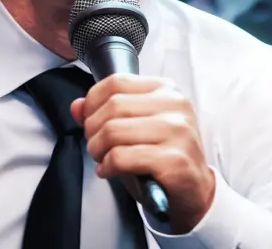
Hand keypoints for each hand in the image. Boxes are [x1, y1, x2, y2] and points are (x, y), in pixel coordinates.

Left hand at [71, 74, 214, 233]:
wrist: (195, 189)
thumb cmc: (162, 153)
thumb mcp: (136, 125)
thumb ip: (106, 111)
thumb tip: (77, 106)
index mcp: (166, 88)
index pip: (117, 81)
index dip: (93, 100)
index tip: (88, 119)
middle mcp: (175, 104)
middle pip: (113, 105)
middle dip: (92, 128)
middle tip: (93, 144)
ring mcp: (177, 131)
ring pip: (114, 130)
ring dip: (97, 148)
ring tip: (100, 157)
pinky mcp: (174, 160)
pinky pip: (122, 157)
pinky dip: (107, 165)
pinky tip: (108, 170)